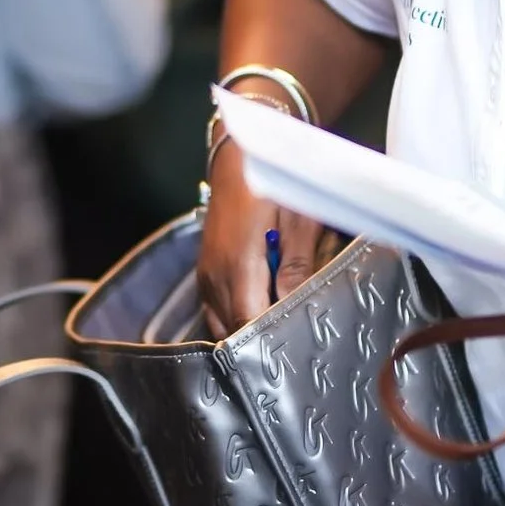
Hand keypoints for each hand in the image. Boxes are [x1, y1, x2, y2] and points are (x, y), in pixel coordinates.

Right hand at [194, 145, 343, 337]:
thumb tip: (295, 305)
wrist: (238, 155)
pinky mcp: (205, 271)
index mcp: (238, 264)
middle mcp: (215, 275)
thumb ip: (297, 266)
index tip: (296, 349)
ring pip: (223, 324)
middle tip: (294, 343)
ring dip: (249, 328)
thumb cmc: (272, 182)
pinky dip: (237, 316)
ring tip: (279, 328)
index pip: (250, 323)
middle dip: (262, 340)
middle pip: (235, 330)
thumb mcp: (299, 221)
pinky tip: (261, 310)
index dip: (271, 342)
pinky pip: (217, 309)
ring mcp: (206, 275)